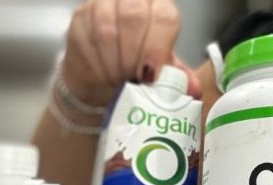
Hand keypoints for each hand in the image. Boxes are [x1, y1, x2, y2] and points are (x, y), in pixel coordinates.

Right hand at [61, 0, 201, 106]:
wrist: (102, 78)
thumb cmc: (138, 69)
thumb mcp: (163, 73)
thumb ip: (178, 77)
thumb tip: (193, 88)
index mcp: (158, 6)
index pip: (163, 16)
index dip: (157, 47)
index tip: (152, 75)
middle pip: (133, 16)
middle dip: (136, 54)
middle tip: (136, 79)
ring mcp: (101, 5)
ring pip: (107, 27)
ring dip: (116, 62)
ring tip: (122, 81)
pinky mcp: (79, 18)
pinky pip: (87, 38)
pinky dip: (99, 64)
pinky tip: (106, 77)